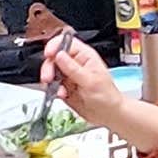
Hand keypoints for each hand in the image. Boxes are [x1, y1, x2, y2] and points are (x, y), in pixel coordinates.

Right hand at [40, 33, 157, 148]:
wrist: (108, 115)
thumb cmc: (108, 96)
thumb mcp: (91, 81)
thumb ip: (73, 68)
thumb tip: (59, 55)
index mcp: (85, 56)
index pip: (66, 43)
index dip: (55, 46)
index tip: (49, 55)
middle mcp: (75, 64)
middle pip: (54, 57)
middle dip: (49, 67)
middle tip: (48, 78)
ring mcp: (69, 76)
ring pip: (51, 72)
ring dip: (50, 81)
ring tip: (58, 90)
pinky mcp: (64, 87)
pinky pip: (52, 85)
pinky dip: (53, 90)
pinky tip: (62, 95)